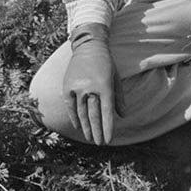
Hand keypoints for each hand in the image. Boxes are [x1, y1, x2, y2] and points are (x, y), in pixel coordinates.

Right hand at [63, 26, 124, 145]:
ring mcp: (77, 88)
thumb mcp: (116, 77)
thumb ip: (119, 97)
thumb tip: (123, 116)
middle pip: (93, 115)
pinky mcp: (67, 87)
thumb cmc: (106, 63)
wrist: (88, 47)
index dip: (107, 127)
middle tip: (100, 143)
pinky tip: (79, 127)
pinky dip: (74, 118)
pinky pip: (71, 106)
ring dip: (86, 127)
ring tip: (91, 138)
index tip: (108, 140)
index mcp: (105, 86)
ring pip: (81, 113)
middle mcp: (90, 88)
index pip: (106, 112)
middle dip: (98, 131)